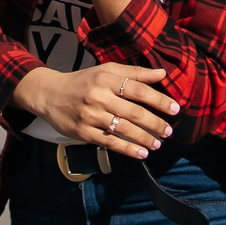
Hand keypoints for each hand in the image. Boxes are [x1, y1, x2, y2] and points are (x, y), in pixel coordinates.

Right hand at [13, 63, 180, 156]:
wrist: (50, 94)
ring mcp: (90, 115)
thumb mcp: (106, 71)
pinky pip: (109, 142)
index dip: (159, 100)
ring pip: (123, 129)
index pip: (139, 90)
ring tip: (157, 144)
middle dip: (155, 123)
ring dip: (144, 138)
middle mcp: (98, 96)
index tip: (175, 109)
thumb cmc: (83, 81)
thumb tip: (162, 73)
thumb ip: (135, 73)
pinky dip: (127, 149)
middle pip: (134, 112)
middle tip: (168, 131)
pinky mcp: (83, 132)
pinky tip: (141, 153)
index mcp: (106, 78)